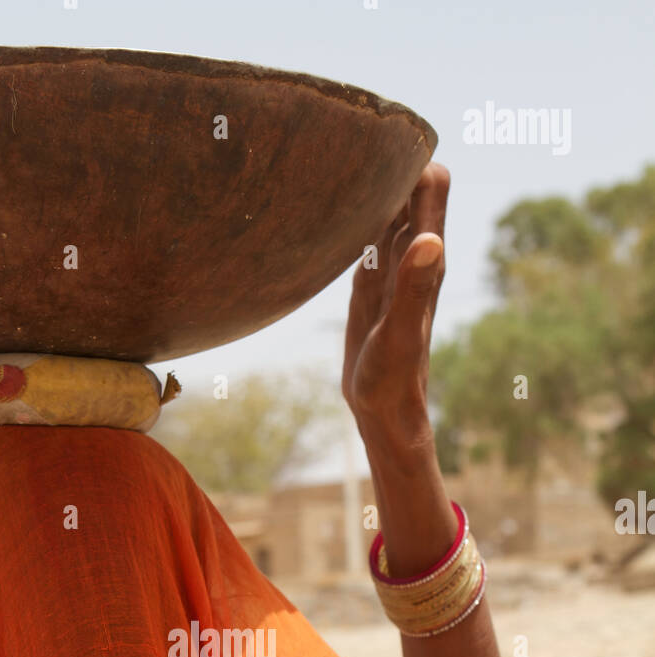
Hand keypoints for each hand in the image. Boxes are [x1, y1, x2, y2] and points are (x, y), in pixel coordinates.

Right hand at [342, 162, 448, 440]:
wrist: (385, 412)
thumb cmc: (394, 379)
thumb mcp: (399, 334)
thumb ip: (415, 287)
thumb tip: (430, 238)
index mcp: (426, 259)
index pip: (432, 184)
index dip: (415, 157)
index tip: (382, 138)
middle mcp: (413, 256)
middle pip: (411, 187)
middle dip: (392, 159)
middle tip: (350, 136)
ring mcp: (391, 267)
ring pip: (388, 207)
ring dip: (372, 183)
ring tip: (337, 157)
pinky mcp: (371, 283)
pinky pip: (369, 233)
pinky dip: (356, 213)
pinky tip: (332, 203)